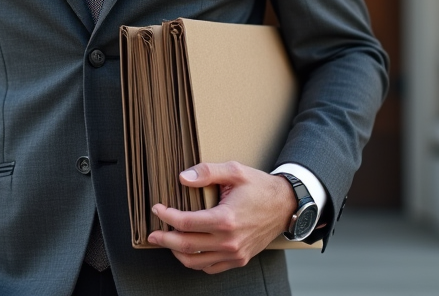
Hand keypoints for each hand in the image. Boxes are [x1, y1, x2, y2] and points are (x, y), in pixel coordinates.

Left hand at [148, 161, 294, 273]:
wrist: (285, 206)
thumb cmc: (260, 188)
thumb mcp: (235, 171)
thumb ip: (207, 172)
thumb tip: (182, 178)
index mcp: (225, 219)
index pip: (186, 223)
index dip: (167, 216)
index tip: (158, 209)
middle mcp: (229, 240)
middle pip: (186, 245)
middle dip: (165, 239)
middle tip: (153, 233)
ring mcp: (234, 253)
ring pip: (196, 261)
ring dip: (177, 253)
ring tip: (167, 242)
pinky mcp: (239, 259)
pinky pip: (211, 268)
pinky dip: (196, 262)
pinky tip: (189, 251)